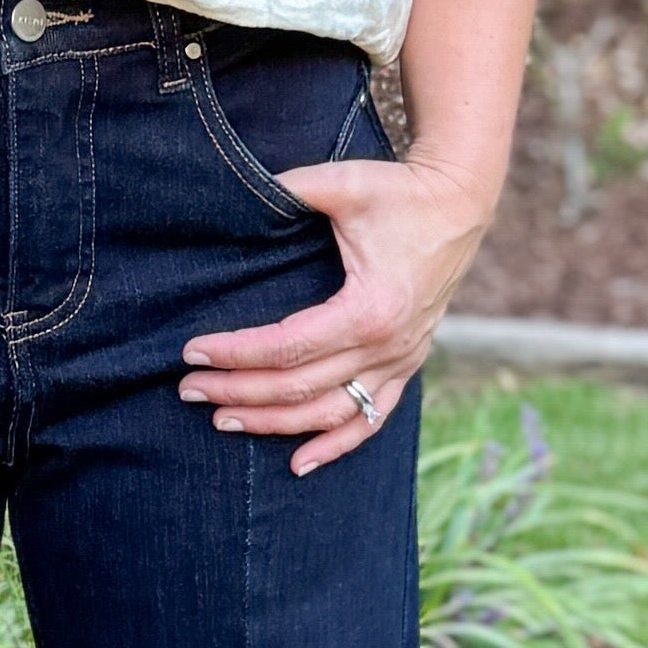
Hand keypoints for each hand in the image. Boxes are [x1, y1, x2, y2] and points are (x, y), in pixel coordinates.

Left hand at [179, 146, 496, 475]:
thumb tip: (233, 195)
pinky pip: (370, 419)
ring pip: (328, 414)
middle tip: (188, 390)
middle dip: (238, 392)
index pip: (286, 348)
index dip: (235, 354)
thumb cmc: (398, 191)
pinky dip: (334, 445)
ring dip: (273, 423)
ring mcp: (401, 361)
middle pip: (299, 387)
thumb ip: (290, 189)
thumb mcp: (342, 184)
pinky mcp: (407, 364)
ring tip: (222, 421)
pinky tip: (298, 463)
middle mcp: (387, 346)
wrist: (459, 202)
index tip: (193, 353)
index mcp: (369, 310)